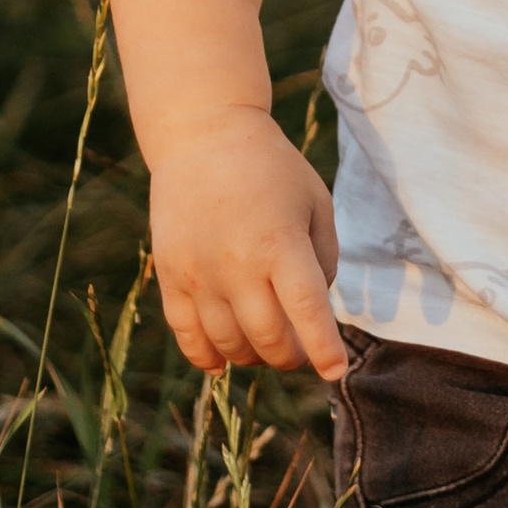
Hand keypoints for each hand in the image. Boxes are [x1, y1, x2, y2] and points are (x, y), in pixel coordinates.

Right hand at [149, 108, 349, 379]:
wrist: (204, 136)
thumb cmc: (271, 168)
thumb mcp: (315, 202)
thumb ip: (322, 258)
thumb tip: (312, 312)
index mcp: (281, 244)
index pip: (307, 313)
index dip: (324, 349)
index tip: (336, 372)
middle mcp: (238, 265)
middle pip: (269, 339)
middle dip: (291, 356)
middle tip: (298, 350)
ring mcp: (200, 274)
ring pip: (229, 345)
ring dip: (253, 356)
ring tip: (265, 344)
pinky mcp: (171, 276)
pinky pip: (187, 336)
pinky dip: (207, 358)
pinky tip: (223, 360)